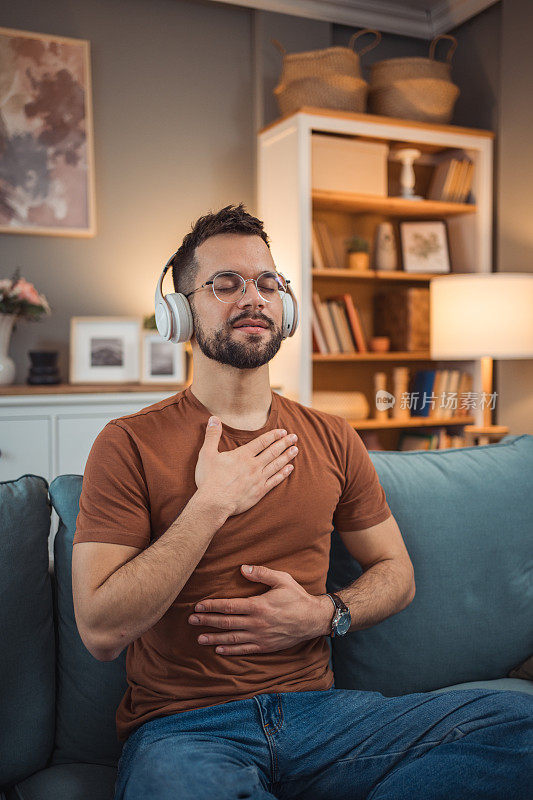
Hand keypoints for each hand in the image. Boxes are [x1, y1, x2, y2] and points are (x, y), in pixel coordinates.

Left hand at [187, 565, 333, 654]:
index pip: (229, 606)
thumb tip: (242, 568)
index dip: (211, 606)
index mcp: (258, 605)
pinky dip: (230, 650)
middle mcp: (257, 623)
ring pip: (232, 638)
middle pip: (226, 622)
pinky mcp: (265, 646)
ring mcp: (260, 637)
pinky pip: (244, 649)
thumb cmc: (297, 597)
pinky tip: (219, 649)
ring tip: (199, 638)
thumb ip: (262, 573)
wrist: (314, 619)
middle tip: (191, 621)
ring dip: (214, 638)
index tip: (198, 606)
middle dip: (207, 621)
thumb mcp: (282, 579)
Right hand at [195, 419, 298, 516]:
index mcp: (242, 455)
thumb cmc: (209, 479)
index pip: (262, 442)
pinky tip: (290, 469)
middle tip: (295, 437)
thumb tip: (214, 418)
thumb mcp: (207, 454)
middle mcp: (253, 466)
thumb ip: (212, 435)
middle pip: (272, 452)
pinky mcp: (259, 492)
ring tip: (295, 450)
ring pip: (276, 465)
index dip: (273, 436)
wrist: (214, 503)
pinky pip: (275, 481)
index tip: (283, 431)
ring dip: (287, 456)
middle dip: (284, 443)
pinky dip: (283, 474)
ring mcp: (258, 479)